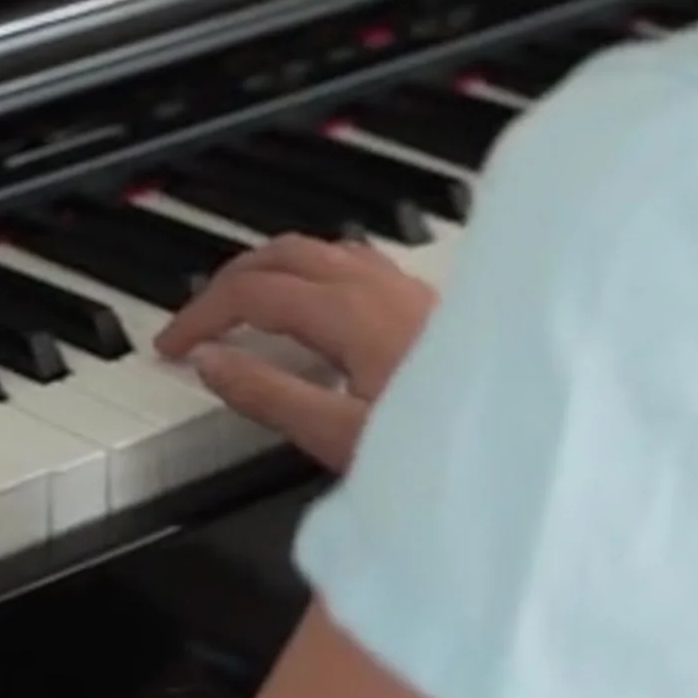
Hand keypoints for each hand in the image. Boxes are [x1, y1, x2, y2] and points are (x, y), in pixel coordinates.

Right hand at [153, 234, 436, 471]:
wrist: (526, 442)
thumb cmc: (445, 448)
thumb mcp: (340, 437)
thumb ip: (269, 396)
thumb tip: (212, 365)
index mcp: (349, 310)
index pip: (251, 291)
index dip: (200, 314)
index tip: (170, 346)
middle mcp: (376, 284)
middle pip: (280, 254)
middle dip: (227, 280)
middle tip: (195, 321)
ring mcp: (405, 286)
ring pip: (317, 249)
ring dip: (269, 268)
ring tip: (241, 304)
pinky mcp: (426, 299)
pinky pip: (351, 260)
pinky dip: (310, 271)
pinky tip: (315, 303)